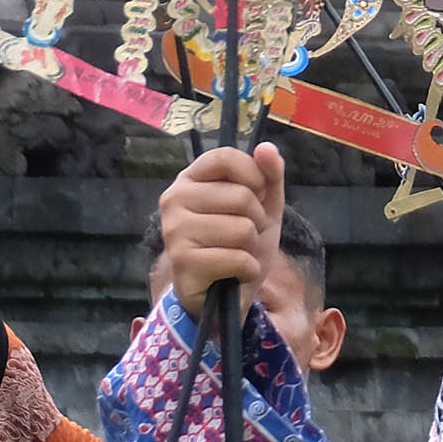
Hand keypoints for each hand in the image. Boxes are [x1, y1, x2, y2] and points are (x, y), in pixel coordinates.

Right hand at [154, 139, 287, 321]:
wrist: (222, 293)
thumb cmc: (239, 244)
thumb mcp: (263, 208)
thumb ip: (268, 177)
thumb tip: (267, 148)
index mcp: (190, 179)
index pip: (225, 156)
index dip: (254, 177)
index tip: (256, 196)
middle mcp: (174, 199)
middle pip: (242, 196)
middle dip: (257, 222)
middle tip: (243, 236)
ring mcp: (174, 229)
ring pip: (243, 229)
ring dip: (252, 248)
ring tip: (236, 253)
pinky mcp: (182, 260)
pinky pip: (239, 258)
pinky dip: (248, 269)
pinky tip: (233, 273)